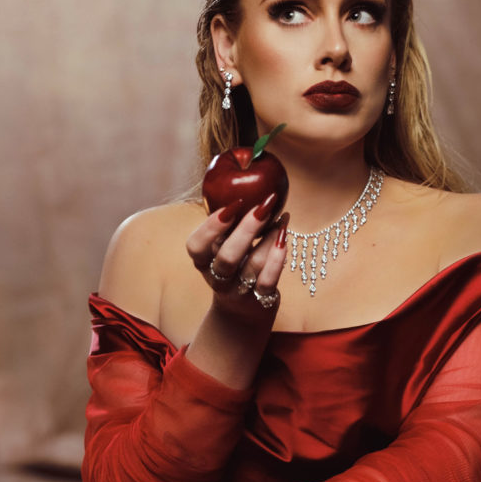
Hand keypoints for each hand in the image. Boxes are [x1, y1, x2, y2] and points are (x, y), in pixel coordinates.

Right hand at [185, 193, 288, 322]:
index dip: (210, 227)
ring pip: (253, 266)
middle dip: (246, 229)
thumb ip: (228, 221)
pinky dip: (279, 258)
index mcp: (203, 261)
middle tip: (264, 205)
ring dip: (269, 238)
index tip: (231, 205)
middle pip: (227, 257)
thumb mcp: (222, 245)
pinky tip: (284, 236)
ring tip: (281, 219)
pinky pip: (269, 280)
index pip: (196, 247)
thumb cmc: (234, 265)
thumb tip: (245, 170)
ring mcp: (239, 290)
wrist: (242, 311)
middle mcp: (218, 277)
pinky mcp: (260, 300)